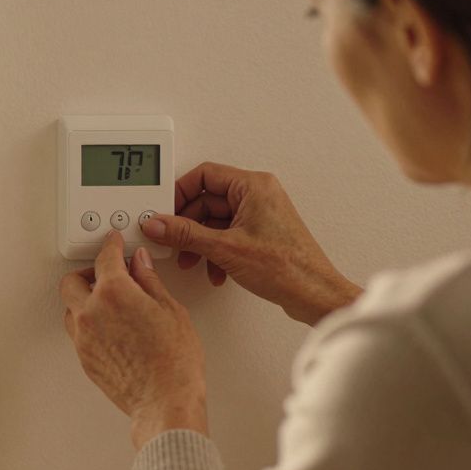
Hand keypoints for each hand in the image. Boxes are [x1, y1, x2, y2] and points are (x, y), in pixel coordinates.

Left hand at [60, 231, 207, 449]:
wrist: (165, 401)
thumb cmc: (174, 361)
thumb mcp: (170, 309)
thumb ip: (149, 281)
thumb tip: (139, 263)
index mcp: (114, 293)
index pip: (105, 257)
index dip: (111, 245)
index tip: (114, 242)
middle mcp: (91, 312)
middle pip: (72, 281)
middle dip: (88, 273)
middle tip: (108, 274)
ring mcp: (83, 338)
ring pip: (70, 308)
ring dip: (84, 299)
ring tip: (109, 302)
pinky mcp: (83, 358)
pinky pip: (77, 332)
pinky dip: (88, 322)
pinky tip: (109, 326)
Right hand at [140, 162, 361, 325]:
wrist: (312, 294)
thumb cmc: (287, 267)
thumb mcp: (225, 248)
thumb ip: (185, 234)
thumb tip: (158, 224)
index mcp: (253, 186)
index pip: (204, 175)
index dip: (180, 192)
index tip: (164, 210)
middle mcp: (257, 195)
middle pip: (206, 201)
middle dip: (187, 225)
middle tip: (172, 239)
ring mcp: (259, 215)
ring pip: (214, 221)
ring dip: (199, 242)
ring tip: (191, 259)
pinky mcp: (259, 234)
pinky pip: (226, 235)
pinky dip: (215, 251)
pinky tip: (213, 270)